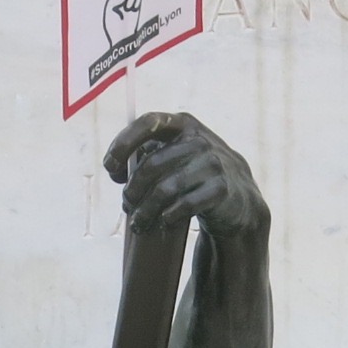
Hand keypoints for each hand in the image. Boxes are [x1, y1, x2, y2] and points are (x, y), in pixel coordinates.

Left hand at [104, 112, 268, 237]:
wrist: (238, 197)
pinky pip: (184, 206)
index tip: (110, 166)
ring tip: (138, 223)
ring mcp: (212, 164)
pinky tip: (163, 222)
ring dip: (145, 210)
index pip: (148, 123)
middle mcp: (198, 140)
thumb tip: (116, 169)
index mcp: (183, 124)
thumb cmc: (196, 174)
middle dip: (133, 190)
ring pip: (165, 189)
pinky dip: (169, 216)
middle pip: (151, 165)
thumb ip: (150, 153)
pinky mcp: (220, 189)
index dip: (123, 143)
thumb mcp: (177, 154)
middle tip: (127, 206)